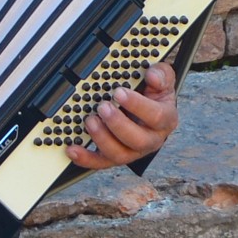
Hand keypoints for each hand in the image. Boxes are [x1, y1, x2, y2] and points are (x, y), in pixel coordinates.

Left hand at [65, 60, 179, 169]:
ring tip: (90, 121)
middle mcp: (151, 139)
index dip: (137, 105)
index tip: (119, 93)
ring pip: (119, 154)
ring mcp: (132, 151)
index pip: (156, 116)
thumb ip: (161, 74)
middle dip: (117, 124)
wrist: (149, 110)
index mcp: (165, 120)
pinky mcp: (114, 156)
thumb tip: (153, 76)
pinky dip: (85, 158)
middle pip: (138, 140)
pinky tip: (72, 148)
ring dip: (102, 139)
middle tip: (102, 107)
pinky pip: (101, 163)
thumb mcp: (162, 80)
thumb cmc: (153, 96)